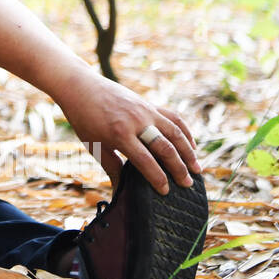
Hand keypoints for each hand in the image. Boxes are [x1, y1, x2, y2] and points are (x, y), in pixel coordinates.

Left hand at [55, 66, 201, 194]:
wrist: (81, 87)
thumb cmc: (84, 119)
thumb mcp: (94, 145)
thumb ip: (112, 167)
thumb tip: (120, 191)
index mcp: (119, 134)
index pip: (145, 161)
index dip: (157, 178)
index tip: (166, 191)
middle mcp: (136, 121)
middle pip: (164, 147)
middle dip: (178, 168)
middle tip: (188, 184)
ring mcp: (145, 110)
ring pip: (174, 132)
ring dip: (188, 151)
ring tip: (197, 168)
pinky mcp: (148, 104)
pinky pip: (173, 117)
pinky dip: (185, 131)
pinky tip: (191, 145)